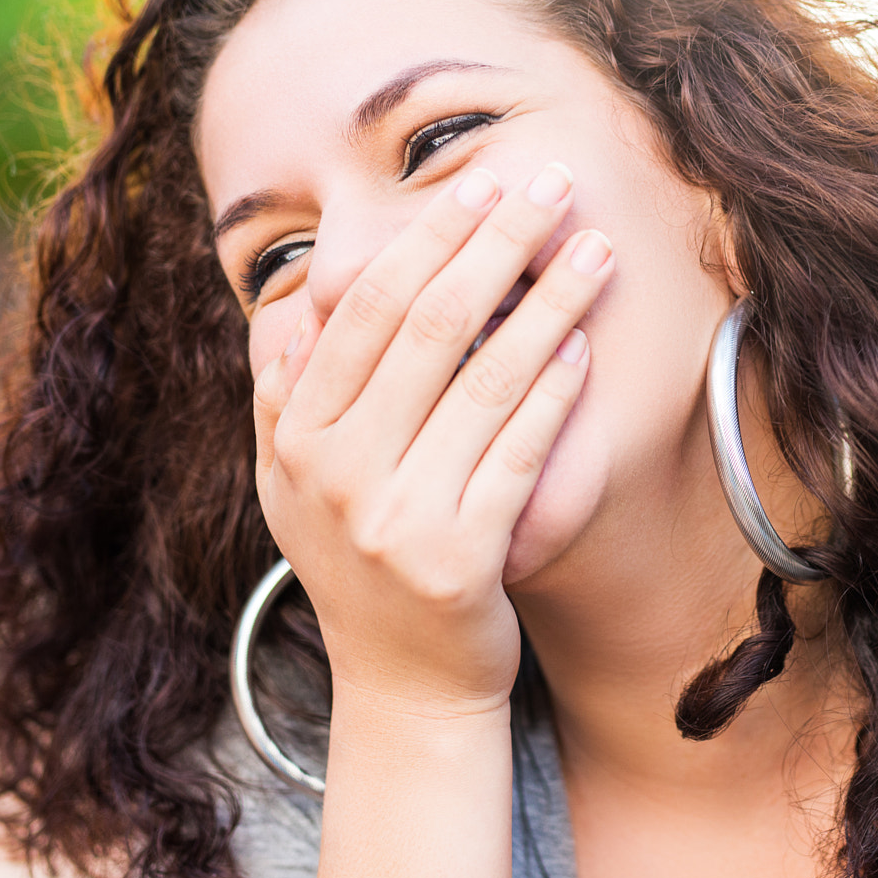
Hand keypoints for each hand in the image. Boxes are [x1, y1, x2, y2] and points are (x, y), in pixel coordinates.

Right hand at [251, 161, 613, 715]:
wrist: (404, 692)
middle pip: (426, 327)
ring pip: (483, 380)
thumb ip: (286, 400)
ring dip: (546, 302)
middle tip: (548, 187)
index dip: (423, 241)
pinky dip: (553, 392)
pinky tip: (581, 344)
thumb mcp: (296, 490)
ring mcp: (396, 519)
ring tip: (592, 249)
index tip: (476, 185)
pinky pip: (518, 452)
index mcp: (297, 441)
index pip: (360, 312)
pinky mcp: (460, 559)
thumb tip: (288, 308)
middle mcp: (337, 474)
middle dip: (493, 243)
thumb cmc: (363, 570)